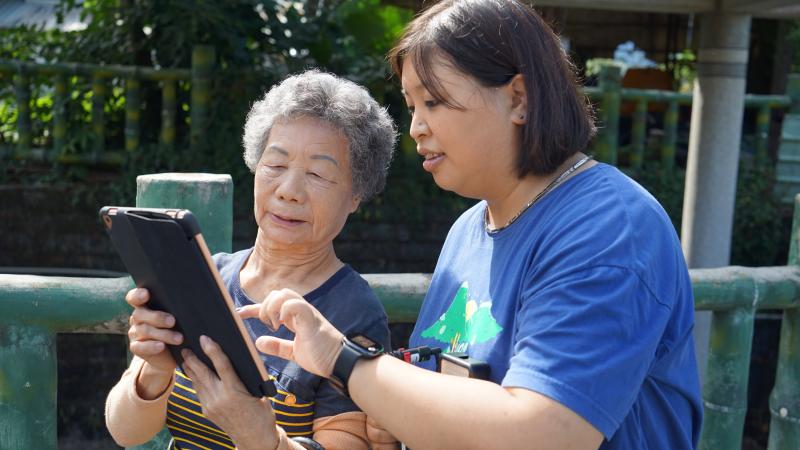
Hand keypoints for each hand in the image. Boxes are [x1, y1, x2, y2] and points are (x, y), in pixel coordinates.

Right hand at [126, 287, 181, 373]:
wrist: (176, 352)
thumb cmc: (179, 327)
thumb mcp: (179, 316)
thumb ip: (177, 308)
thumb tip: (189, 302)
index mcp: (145, 305)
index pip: (134, 297)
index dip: (138, 295)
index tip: (146, 294)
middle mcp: (138, 318)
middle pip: (140, 314)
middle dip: (157, 317)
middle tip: (172, 321)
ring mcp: (135, 333)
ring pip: (145, 330)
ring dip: (163, 334)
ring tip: (179, 338)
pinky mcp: (136, 348)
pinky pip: (140, 347)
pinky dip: (151, 346)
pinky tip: (161, 346)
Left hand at [182, 335, 279, 449]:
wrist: (254, 438)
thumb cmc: (261, 414)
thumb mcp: (257, 392)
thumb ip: (245, 377)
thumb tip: (233, 360)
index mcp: (235, 391)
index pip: (221, 365)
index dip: (212, 350)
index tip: (205, 339)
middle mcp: (220, 398)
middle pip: (202, 373)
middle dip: (193, 359)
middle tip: (186, 347)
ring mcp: (211, 405)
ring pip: (197, 382)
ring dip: (190, 368)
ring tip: (185, 357)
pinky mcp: (207, 411)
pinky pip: (199, 391)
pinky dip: (195, 380)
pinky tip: (193, 374)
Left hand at [238, 288, 342, 377]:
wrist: (339, 362)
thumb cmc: (321, 356)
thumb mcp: (293, 352)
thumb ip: (277, 346)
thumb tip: (258, 342)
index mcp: (296, 317)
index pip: (272, 305)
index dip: (254, 308)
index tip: (239, 314)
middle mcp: (301, 311)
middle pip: (277, 293)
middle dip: (264, 306)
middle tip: (266, 325)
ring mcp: (307, 313)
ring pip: (284, 294)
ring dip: (272, 307)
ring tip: (274, 324)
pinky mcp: (311, 319)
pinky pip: (295, 304)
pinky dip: (284, 310)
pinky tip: (282, 323)